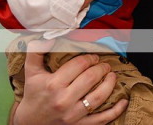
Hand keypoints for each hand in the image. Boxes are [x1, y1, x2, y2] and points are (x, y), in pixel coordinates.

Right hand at [12, 39, 126, 124]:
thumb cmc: (33, 95)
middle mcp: (63, 100)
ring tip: (112, 76)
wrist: (29, 124)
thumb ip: (36, 52)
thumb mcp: (31, 73)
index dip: (90, 58)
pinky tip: (123, 101)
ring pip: (98, 97)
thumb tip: (48, 37)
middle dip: (101, 68)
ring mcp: (72, 115)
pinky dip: (115, 111)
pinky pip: (102, 119)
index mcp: (53, 84)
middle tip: (105, 65)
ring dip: (110, 84)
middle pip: (91, 78)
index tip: (93, 57)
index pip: (79, 65)